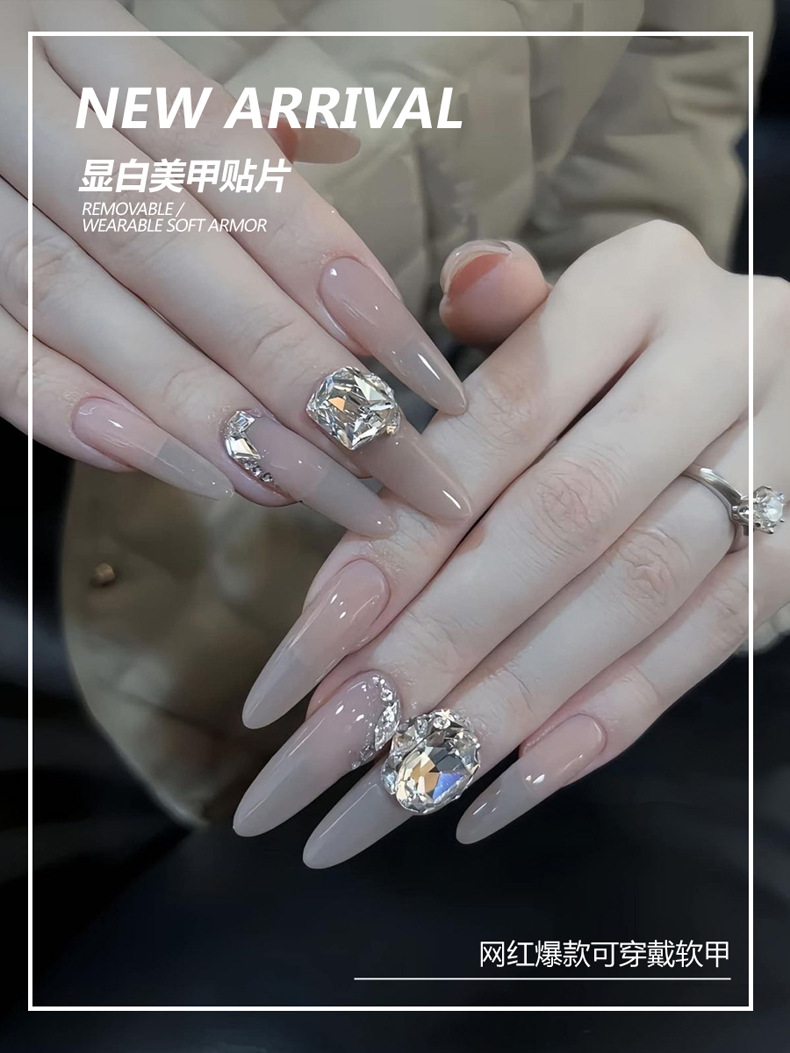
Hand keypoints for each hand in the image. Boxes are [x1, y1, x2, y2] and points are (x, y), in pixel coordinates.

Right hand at [0, 0, 469, 534]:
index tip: (421, 370)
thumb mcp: (116, 72)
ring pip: (91, 313)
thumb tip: (340, 138)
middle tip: (385, 463)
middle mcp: (26, 117)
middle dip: (294, 372)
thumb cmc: (34, 93)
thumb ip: (219, 120)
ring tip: (298, 485)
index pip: (237, 167)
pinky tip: (167, 466)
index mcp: (92, 56)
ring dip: (202, 412)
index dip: (333, 272)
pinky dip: (74, 415)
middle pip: (180, 255)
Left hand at [232, 222, 789, 867]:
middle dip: (431, 645)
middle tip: (323, 747)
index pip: (500, 420)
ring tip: (397, 792)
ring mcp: (782, 461)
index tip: (311, 640)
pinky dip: (604, 723)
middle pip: (557, 522)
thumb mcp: (579, 305)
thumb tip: (465, 286)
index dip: (405, 533)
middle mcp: (723, 360)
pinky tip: (508, 789)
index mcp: (640, 286)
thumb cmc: (643, 350)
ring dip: (503, 706)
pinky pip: (703, 649)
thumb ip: (507, 312)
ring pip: (628, 599)